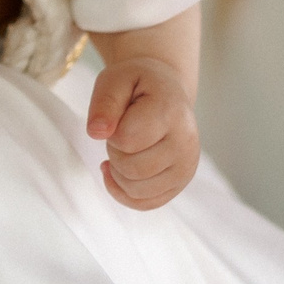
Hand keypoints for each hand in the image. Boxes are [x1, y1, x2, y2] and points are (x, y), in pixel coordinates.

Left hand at [85, 55, 198, 209]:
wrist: (166, 91)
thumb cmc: (137, 84)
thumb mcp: (115, 79)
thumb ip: (104, 103)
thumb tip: (96, 132)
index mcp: (171, 111)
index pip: (127, 140)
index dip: (111, 131)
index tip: (117, 117)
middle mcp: (186, 143)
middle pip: (132, 169)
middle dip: (114, 152)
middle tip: (120, 132)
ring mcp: (186, 167)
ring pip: (136, 191)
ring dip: (118, 172)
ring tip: (125, 149)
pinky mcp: (180, 183)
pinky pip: (145, 204)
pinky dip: (124, 192)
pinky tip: (117, 172)